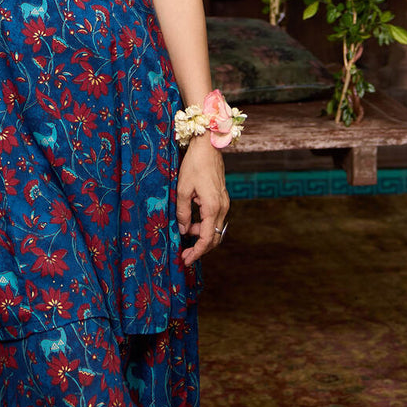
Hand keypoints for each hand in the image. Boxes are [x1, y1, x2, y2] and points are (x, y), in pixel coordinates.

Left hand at [176, 134, 229, 267]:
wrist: (208, 146)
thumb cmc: (194, 165)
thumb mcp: (182, 189)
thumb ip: (183, 212)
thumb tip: (184, 230)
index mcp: (213, 207)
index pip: (208, 239)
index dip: (197, 252)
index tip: (186, 260)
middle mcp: (223, 208)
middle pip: (215, 238)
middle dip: (200, 248)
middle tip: (185, 255)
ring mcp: (224, 203)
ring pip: (216, 229)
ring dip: (202, 236)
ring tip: (185, 235)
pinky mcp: (222, 199)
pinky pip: (215, 219)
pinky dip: (205, 226)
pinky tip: (193, 224)